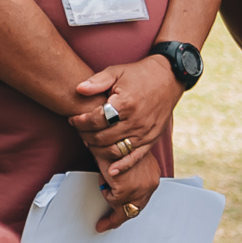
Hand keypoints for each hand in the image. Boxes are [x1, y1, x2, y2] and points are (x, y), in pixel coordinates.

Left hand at [72, 58, 181, 212]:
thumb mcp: (116, 72)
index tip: (73, 119)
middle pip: (103, 137)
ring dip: (99, 150)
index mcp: (126, 103)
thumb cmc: (140, 74)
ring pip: (115, 150)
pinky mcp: (151, 139)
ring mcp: (144, 133)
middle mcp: (136, 121)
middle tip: (78, 131)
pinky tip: (111, 171)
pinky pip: (135, 157)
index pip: (96, 119)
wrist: (168, 78)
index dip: (81, 121)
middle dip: (86, 135)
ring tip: (90, 142)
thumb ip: (97, 81)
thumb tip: (79, 89)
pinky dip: (122, 166)